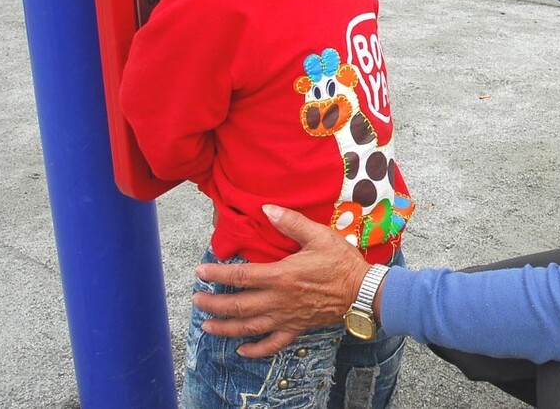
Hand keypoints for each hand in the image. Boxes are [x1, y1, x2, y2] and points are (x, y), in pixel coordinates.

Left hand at [191, 204, 368, 356]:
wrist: (363, 291)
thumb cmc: (342, 262)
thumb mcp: (319, 235)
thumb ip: (291, 222)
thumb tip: (268, 209)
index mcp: (281, 276)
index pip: (240, 277)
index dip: (217, 275)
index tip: (200, 272)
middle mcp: (279, 300)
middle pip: (238, 306)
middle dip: (213, 304)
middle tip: (196, 301)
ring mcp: (286, 317)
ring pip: (248, 327)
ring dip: (225, 327)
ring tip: (207, 326)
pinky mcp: (297, 328)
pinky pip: (272, 344)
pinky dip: (255, 350)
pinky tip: (241, 349)